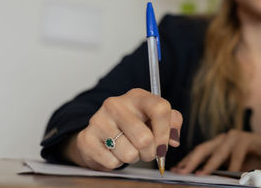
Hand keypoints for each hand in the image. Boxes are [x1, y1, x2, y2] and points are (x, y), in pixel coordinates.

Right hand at [62, 88, 182, 170]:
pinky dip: (116, 163)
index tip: (164, 144)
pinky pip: (112, 162)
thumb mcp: (154, 118)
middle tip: (146, 151)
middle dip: (150, 152)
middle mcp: (116, 104)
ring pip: (129, 154)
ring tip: (128, 149)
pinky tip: (113, 152)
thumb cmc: (133, 125)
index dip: (166, 132)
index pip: (160, 108)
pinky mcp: (87, 138)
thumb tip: (173, 140)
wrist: (101, 134)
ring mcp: (99, 120)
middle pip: (145, 138)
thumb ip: (172, 122)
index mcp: (137, 96)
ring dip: (133, 158)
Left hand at [171, 130, 260, 174]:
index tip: (176, 171)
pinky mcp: (245, 139)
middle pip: (202, 149)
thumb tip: (203, 179)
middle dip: (190, 161)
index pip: (198, 152)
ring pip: (218, 152)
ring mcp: (233, 137)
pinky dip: (233, 166)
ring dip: (208, 165)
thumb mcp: (233, 166)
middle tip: (181, 172)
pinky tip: (230, 174)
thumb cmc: (251, 158)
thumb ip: (220, 170)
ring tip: (200, 174)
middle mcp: (222, 138)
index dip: (187, 161)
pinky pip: (237, 155)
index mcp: (217, 144)